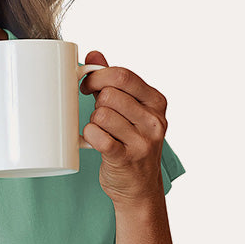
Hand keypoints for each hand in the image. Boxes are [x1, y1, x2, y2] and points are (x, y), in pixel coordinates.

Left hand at [79, 51, 168, 206]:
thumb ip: (114, 82)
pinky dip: (89, 136)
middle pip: (110, 95)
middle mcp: (153, 121)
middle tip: (97, 115)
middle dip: (96, 102)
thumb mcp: (131, 111)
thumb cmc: (132, 144)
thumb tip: (93, 55)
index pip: (123, 76)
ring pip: (101, 115)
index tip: (88, 86)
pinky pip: (97, 136)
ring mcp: (142, 141)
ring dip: (93, 122)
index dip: (98, 77)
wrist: (140, 188)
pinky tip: (91, 140)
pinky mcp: (125, 159)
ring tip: (100, 131)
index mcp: (156, 102)